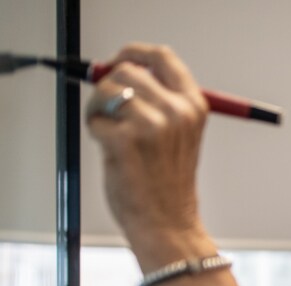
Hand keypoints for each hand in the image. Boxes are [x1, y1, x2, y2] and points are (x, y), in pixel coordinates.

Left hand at [86, 43, 209, 256]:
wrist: (168, 225)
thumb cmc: (169, 186)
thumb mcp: (178, 136)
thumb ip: (160, 102)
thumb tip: (120, 73)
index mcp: (193, 107)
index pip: (161, 58)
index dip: (134, 54)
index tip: (118, 62)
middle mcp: (176, 112)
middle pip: (126, 71)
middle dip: (110, 90)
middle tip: (112, 117)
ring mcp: (152, 126)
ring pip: (106, 92)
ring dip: (101, 112)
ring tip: (114, 139)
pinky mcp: (126, 141)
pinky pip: (95, 120)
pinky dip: (96, 134)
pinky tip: (113, 155)